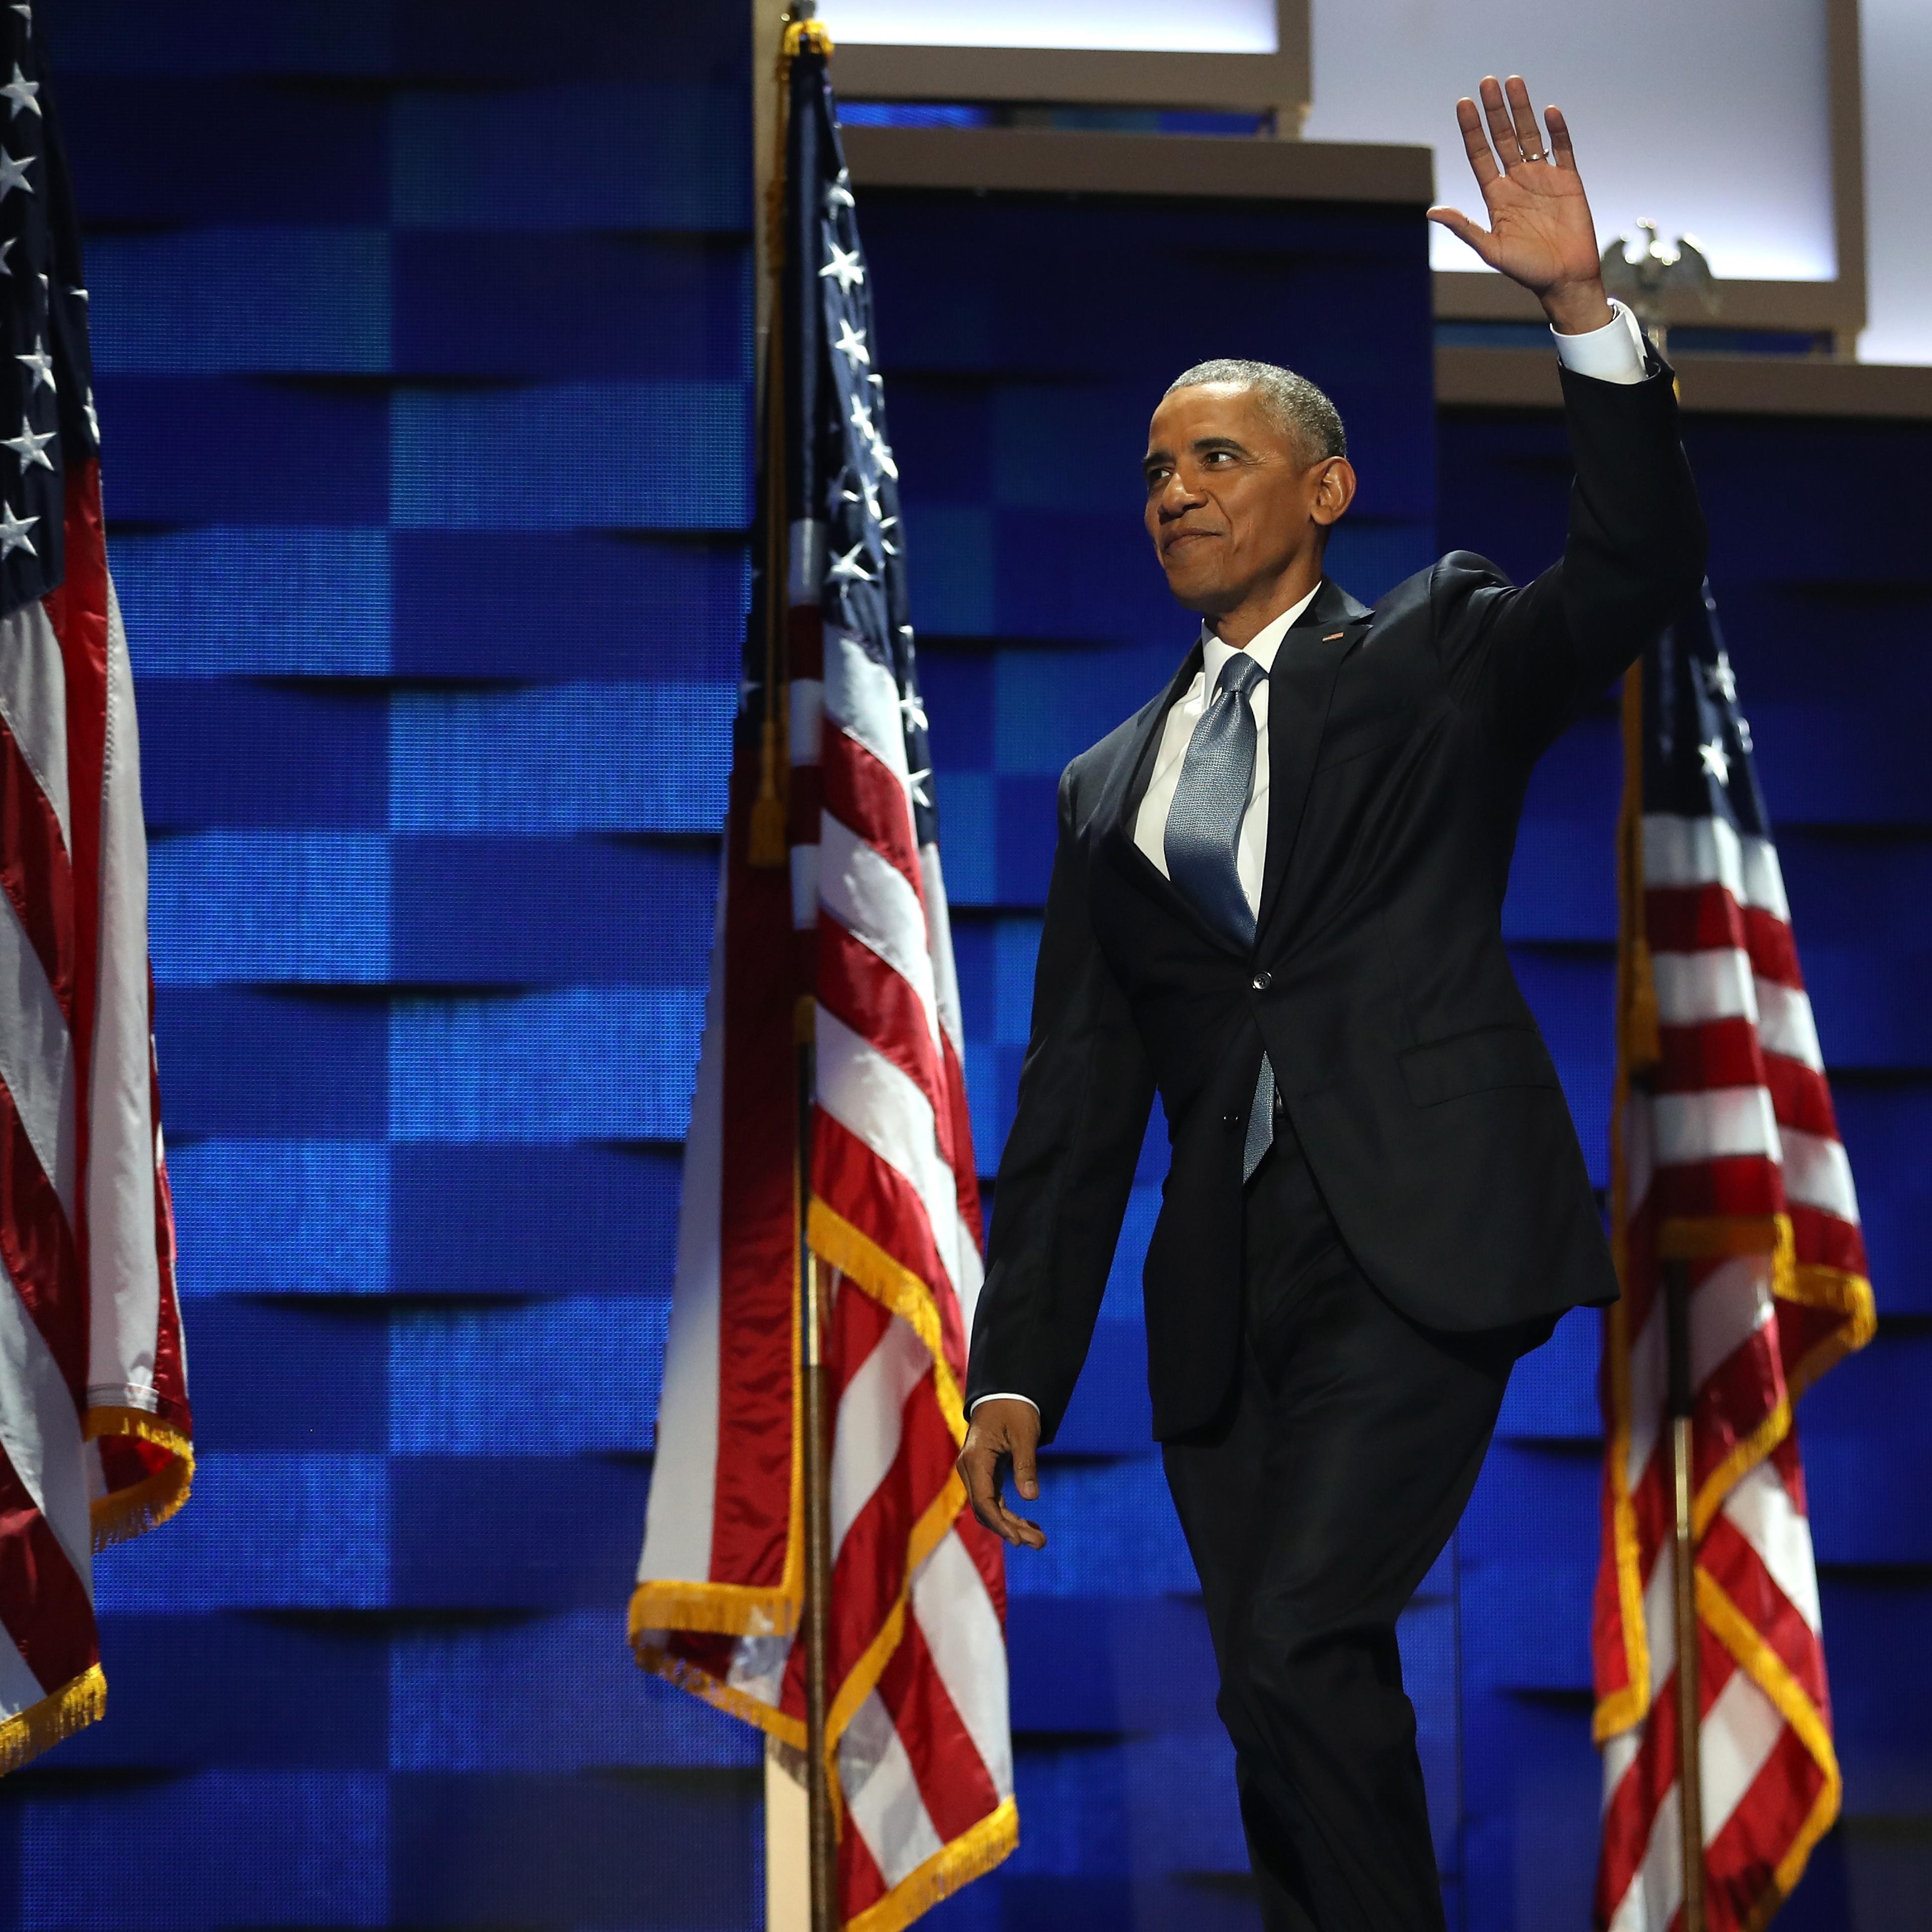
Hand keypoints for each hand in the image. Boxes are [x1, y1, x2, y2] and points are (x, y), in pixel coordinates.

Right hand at [957, 1398, 1046, 1549]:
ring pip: (990, 1508)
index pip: (984, 1501)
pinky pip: (994, 1500)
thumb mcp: (1025, 1434)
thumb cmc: (1015, 1409)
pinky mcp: (984, 1473)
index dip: (1001, 1523)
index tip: (1019, 1540)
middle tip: (1041, 1544)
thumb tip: (1031, 1498)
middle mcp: (970, 1469)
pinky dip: (1009, 1514)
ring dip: (1012, 1525)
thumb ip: (1026, 1465)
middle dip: (1011, 1530)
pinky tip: (1029, 1525)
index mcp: (975, 1459)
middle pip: (986, 1510)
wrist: (1003, 1391)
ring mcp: (975, 1472)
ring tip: (1039, 1540)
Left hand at [1428, 75, 1612, 336]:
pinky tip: (1549, 111)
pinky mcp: (1569, 180)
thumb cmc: (1526, 270)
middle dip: (1495, 111)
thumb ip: (1464, 228)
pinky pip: (1563, 148)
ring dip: (1522, 110)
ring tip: (1513, 82)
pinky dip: (1557, 130)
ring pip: (1530, 136)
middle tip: (1487, 82)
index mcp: (1496, 196)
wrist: (1564, 279)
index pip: (1480, 155)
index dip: (1471, 130)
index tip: (1463, 104)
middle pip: (1504, 138)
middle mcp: (1517, 182)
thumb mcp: (1490, 250)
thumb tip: (1432, 211)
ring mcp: (1543, 177)